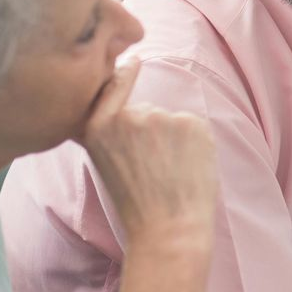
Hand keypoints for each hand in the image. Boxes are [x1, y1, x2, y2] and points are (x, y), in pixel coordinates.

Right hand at [80, 58, 217, 250]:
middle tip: (153, 170)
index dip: (124, 73)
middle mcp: (127, 116)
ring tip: (170, 173)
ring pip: (170, 120)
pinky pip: (193, 126)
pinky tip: (188, 169)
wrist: (169, 230)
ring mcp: (161, 117)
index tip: (133, 61)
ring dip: (173, 138)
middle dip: (151, 132)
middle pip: (145, 111)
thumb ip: (108, 130)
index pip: (111, 85)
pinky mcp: (192, 122)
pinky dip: (194, 144)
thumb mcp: (103, 163)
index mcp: (98, 127)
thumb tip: (120, 97)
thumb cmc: (135, 205)